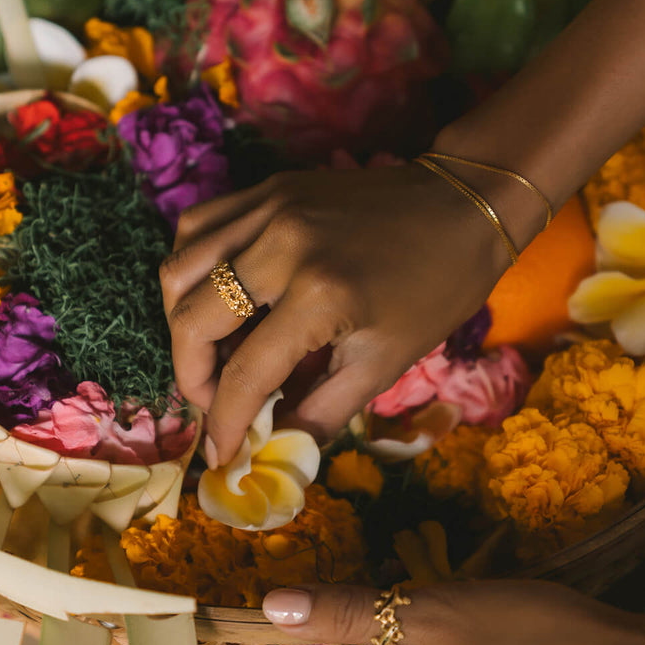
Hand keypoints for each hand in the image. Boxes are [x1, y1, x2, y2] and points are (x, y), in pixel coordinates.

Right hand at [160, 164, 519, 463]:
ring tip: (213, 352)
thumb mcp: (386, 363)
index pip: (244, 373)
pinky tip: (216, 297)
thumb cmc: (436, 290)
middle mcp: (282, 245)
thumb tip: (274, 452)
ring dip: (182, 321)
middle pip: (191, 319)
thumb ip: (322, 411)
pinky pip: (197, 227)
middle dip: (191, 377)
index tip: (219, 455)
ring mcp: (269, 207)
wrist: (464, 204)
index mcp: (321, 295)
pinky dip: (192, 269)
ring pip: (180, 268)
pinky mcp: (267, 188)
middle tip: (214, 403)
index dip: (223, 423)